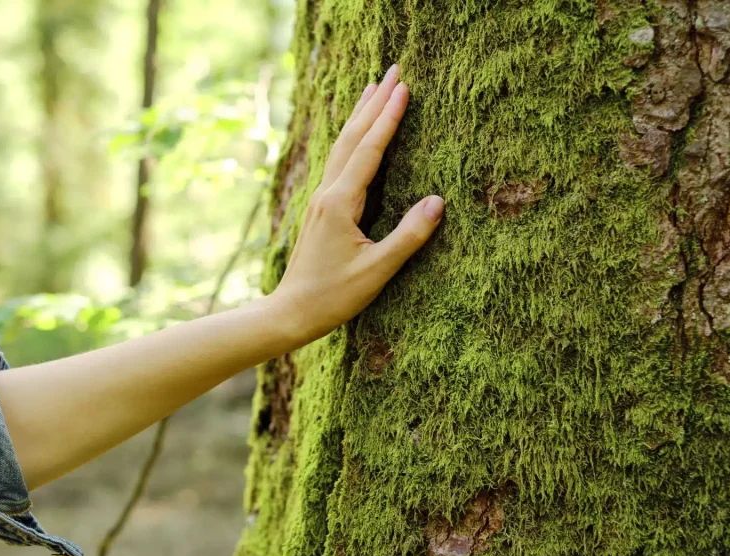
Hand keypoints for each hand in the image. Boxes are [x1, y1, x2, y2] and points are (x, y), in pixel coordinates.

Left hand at [270, 64, 444, 344]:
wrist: (290, 312)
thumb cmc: (333, 296)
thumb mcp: (377, 271)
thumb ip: (408, 236)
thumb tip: (438, 201)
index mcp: (341, 203)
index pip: (369, 150)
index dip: (388, 118)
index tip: (404, 87)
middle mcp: (327, 194)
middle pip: (352, 137)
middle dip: (374, 102)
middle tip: (394, 70)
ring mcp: (320, 200)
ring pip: (342, 146)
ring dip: (359, 114)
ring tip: (373, 87)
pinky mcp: (320, 209)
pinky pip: (338, 161)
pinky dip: (351, 138)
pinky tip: (354, 135)